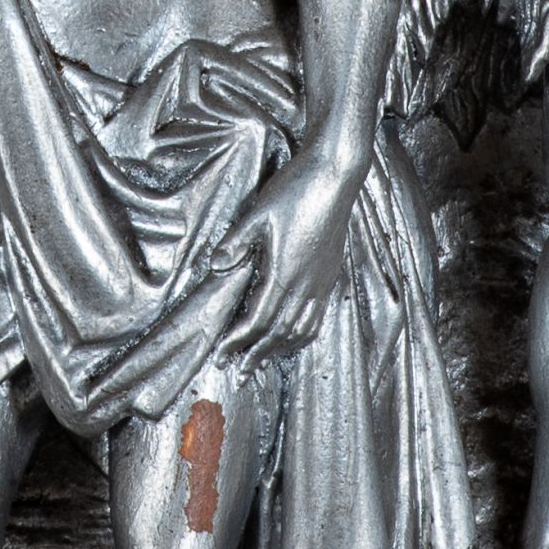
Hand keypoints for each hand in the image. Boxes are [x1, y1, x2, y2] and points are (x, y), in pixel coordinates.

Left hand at [233, 151, 359, 360]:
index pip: (258, 320)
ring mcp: (321, 280)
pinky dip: (303, 333)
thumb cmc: (295, 191)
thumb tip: (214, 266)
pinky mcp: (330, 273)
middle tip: (239, 372)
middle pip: (279, 333)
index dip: (238, 341)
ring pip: (302, 328)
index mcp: (283, 272)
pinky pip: (318, 315)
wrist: (334, 176)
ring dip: (281, 348)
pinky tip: (295, 334)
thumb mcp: (257, 214)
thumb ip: (236, 243)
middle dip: (257, 354)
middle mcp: (305, 284)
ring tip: (264, 360)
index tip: (222, 354)